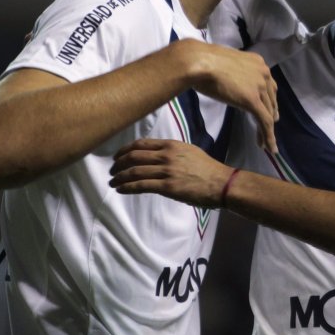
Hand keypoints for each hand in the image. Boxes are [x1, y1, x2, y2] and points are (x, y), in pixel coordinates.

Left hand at [110, 139, 233, 207]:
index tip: (117, 156)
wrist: (222, 183)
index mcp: (172, 145)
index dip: (125, 150)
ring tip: (113, 182)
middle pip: (134, 156)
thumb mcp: (190, 152)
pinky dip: (127, 187)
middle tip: (112, 170)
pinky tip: (121, 189)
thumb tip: (156, 157)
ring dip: (119, 177)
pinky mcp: (167, 186)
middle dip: (119, 163)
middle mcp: (167, 155)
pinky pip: (141, 185)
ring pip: (134, 171)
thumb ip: (172, 152)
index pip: (141, 144)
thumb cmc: (208, 169)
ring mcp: (167, 170)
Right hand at [179, 40, 279, 152]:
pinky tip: (267, 147)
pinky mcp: (252, 100)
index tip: (269, 112)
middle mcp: (264, 73)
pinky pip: (264, 121)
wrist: (197, 61)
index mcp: (258, 63)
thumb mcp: (226, 65)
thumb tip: (232, 83)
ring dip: (268, 130)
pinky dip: (268, 136)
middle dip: (270, 115)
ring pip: (269, 113)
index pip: (269, 86)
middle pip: (271, 100)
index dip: (269, 101)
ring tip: (266, 144)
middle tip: (268, 130)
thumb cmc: (203, 61)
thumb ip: (235, 74)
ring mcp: (259, 86)